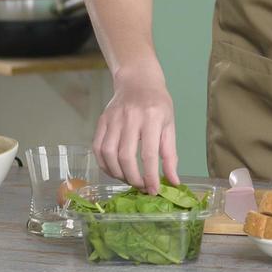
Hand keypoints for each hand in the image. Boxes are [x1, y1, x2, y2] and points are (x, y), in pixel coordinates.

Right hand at [92, 68, 178, 193]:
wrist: (138, 80)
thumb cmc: (158, 104)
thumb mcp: (169, 125)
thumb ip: (170, 155)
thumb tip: (174, 181)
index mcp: (152, 118)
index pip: (149, 153)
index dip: (150, 176)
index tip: (154, 191)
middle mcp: (130, 118)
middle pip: (126, 156)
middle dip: (133, 178)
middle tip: (141, 187)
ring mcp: (113, 119)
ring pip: (109, 154)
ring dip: (117, 174)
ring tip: (128, 180)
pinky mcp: (101, 121)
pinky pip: (98, 149)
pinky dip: (104, 165)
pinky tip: (114, 171)